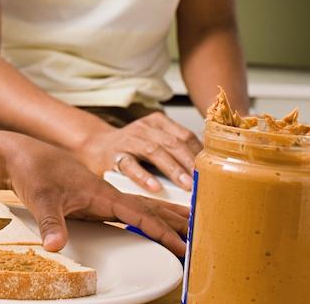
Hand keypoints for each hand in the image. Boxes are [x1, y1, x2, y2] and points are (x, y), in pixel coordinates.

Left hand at [0, 135, 188, 256]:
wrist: (21, 153)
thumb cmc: (33, 170)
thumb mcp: (40, 198)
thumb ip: (51, 222)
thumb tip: (54, 246)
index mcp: (102, 193)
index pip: (139, 215)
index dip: (162, 232)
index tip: (182, 245)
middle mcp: (107, 194)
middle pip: (149, 209)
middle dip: (175, 223)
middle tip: (202, 236)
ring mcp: (102, 196)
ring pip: (143, 207)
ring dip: (167, 217)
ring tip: (190, 226)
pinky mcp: (95, 199)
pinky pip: (130, 209)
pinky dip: (148, 216)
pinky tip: (155, 222)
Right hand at [80, 112, 202, 191]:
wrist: (96, 147)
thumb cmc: (132, 149)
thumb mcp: (156, 142)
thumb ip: (176, 151)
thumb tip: (206, 172)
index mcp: (158, 122)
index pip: (185, 135)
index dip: (200, 153)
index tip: (213, 171)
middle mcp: (144, 128)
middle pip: (172, 142)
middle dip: (189, 162)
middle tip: (203, 180)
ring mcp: (128, 140)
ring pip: (154, 151)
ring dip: (172, 169)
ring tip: (186, 185)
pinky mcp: (114, 156)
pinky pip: (130, 165)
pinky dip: (143, 176)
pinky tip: (155, 187)